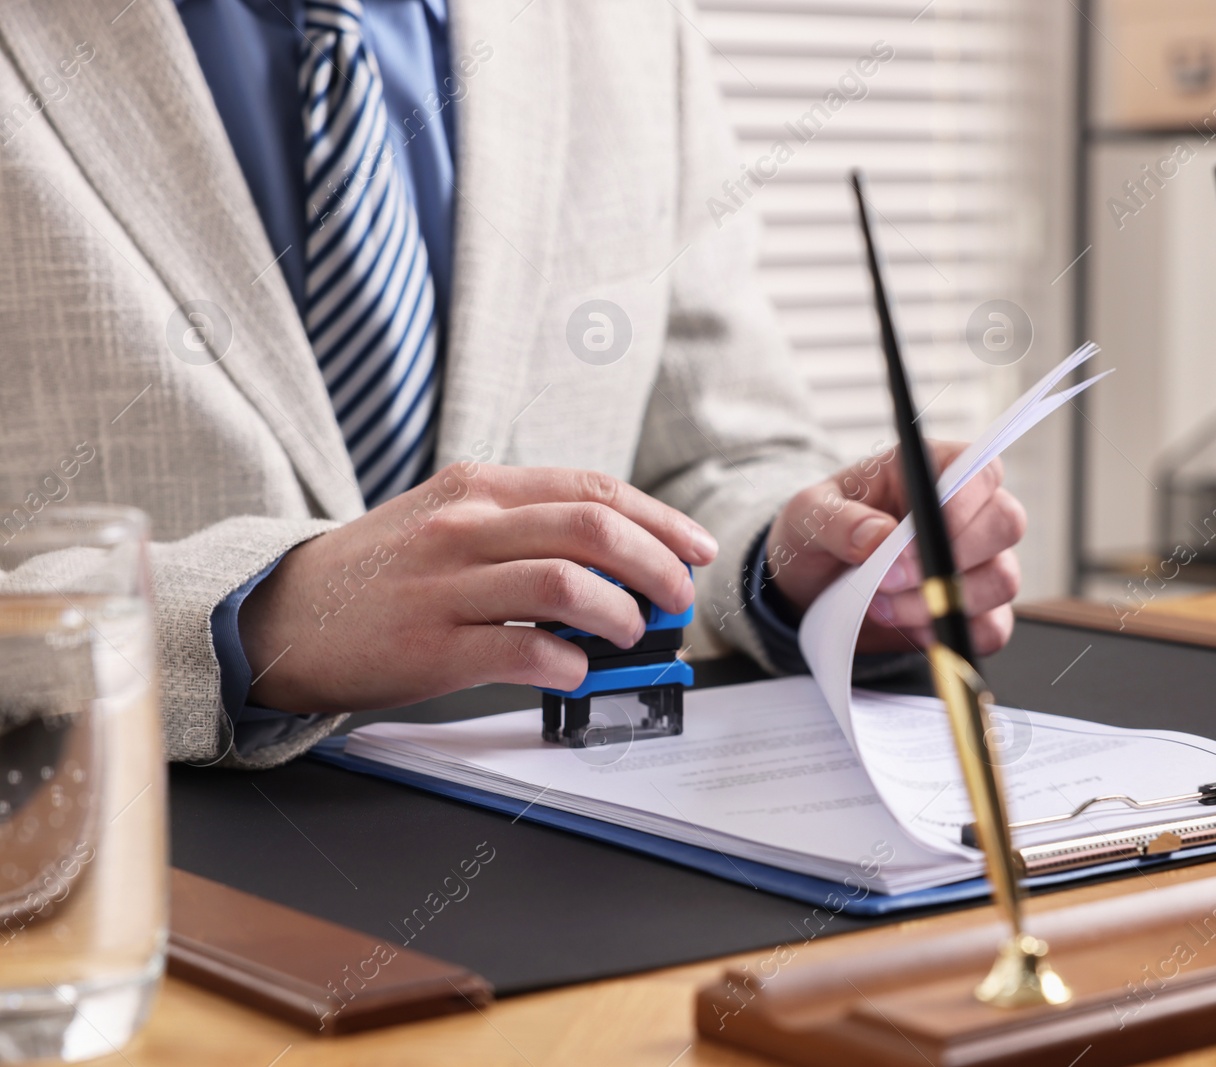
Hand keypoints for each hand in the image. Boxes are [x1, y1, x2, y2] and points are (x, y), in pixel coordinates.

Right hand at [238, 464, 717, 712]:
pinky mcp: (431, 648)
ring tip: (630, 633)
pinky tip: (576, 670)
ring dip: (619, 614)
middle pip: (592, 529)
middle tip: (677, 597)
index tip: (694, 548)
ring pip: (565, 585)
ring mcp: (446, 586)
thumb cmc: (381, 572)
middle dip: (656, 564)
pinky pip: (523, 652)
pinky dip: (568, 663)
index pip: (592, 490)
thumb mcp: (447, 520)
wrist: (282, 615)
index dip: (659, 519)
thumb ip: (524, 526)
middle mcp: (464, 527)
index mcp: (477, 488)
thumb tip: (618, 556)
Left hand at [767, 441, 1024, 655]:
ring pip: (1002, 580)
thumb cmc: (819, 531)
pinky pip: (993, 628)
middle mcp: (968, 512)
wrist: (813, 584)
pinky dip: (951, 633)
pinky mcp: (975, 610)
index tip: (920, 533)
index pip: (981, 470)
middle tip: (891, 576)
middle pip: (1006, 523)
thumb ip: (838, 520)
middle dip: (951, 557)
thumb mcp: (808, 514)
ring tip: (882, 603)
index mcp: (934, 469)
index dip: (965, 499)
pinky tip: (908, 626)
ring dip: (942, 601)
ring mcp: (978, 562)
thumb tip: (876, 536)